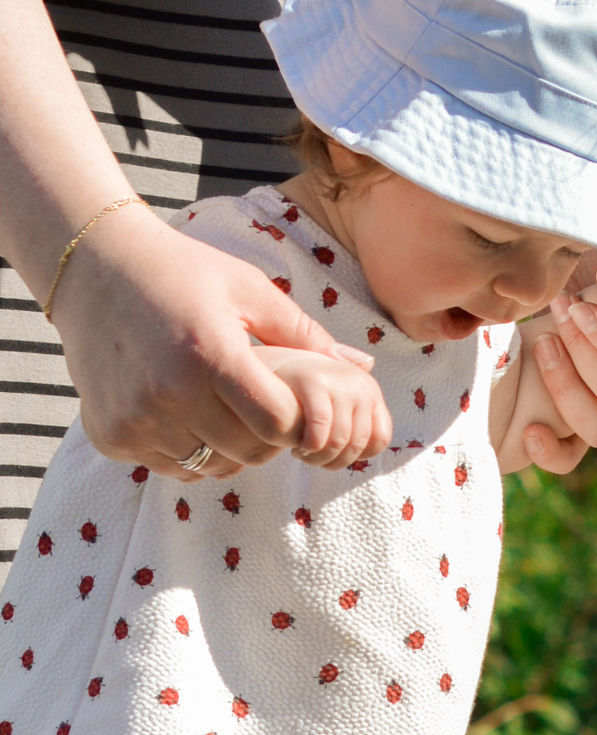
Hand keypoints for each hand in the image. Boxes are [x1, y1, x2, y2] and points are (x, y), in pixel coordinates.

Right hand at [56, 210, 381, 480]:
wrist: (93, 268)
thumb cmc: (185, 273)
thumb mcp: (251, 291)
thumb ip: (306, 335)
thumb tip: (364, 367)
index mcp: (210, 356)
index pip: (280, 424)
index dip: (296, 420)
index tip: (291, 401)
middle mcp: (168, 394)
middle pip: (251, 453)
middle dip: (268, 437)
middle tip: (260, 407)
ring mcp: (135, 419)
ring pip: (212, 466)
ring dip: (228, 447)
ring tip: (224, 408)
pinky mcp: (110, 435)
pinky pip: (172, 466)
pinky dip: (187, 450)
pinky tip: (185, 414)